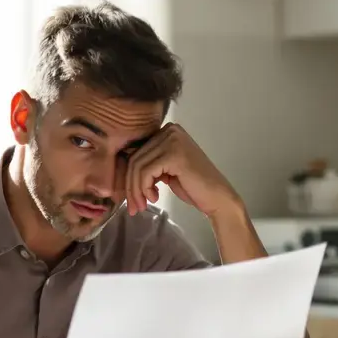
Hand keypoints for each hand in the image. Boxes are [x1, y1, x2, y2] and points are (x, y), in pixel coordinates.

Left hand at [124, 122, 239, 217]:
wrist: (217, 197)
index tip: (129, 196)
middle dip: (130, 185)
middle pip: (134, 158)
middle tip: (132, 206)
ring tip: (141, 205)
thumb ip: (148, 163)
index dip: (128, 175)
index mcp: (168, 131)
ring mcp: (173, 140)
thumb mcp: (164, 169)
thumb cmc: (192, 186)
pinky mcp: (174, 154)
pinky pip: (146, 172)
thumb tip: (120, 168)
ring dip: (136, 190)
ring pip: (138, 166)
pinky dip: (145, 188)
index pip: (136, 151)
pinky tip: (155, 198)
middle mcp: (170, 130)